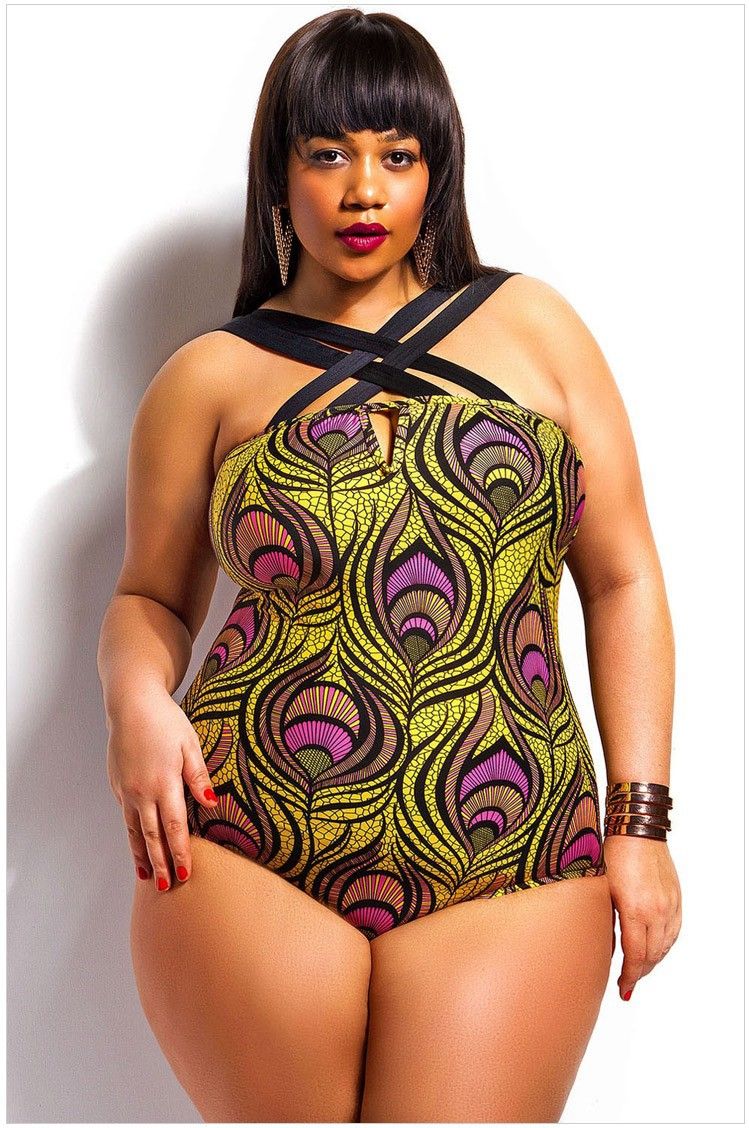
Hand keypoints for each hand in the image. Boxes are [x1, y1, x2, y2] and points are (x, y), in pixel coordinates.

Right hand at [105, 685, 218, 889]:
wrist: (130, 703)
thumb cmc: (165, 720)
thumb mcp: (189, 745)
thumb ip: (199, 777)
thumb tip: (211, 805)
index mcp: (164, 783)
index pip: (174, 827)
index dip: (180, 853)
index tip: (186, 874)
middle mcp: (141, 792)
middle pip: (151, 836)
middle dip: (160, 863)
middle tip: (166, 887)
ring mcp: (126, 789)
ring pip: (133, 830)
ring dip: (141, 855)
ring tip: (146, 876)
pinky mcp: (117, 784)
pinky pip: (126, 816)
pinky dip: (131, 834)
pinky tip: (136, 843)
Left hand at [604, 834, 681, 1000]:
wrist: (637, 829)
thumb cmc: (614, 853)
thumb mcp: (603, 890)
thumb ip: (606, 920)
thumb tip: (606, 945)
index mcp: (636, 910)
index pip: (635, 956)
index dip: (629, 976)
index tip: (623, 988)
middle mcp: (657, 911)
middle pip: (652, 955)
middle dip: (640, 972)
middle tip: (628, 982)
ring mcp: (670, 905)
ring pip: (665, 946)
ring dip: (653, 960)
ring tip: (640, 968)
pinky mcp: (677, 897)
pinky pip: (675, 931)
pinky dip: (665, 944)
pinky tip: (656, 948)